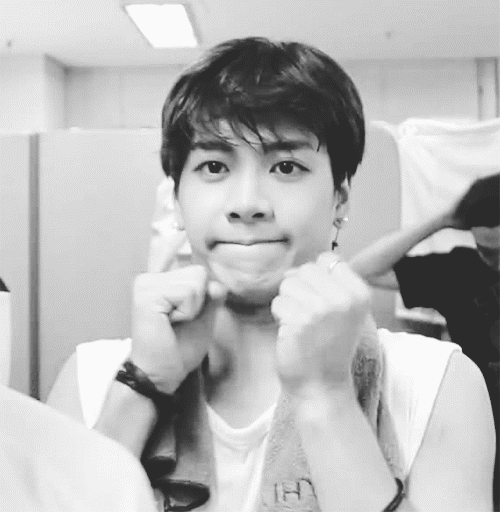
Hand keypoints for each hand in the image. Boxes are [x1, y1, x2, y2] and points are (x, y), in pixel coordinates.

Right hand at [130, 232, 225, 393]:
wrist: (161, 375)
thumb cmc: (179, 348)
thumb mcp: (204, 317)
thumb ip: (212, 296)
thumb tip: (217, 284)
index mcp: (161, 280)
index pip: (199, 272)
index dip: (203, 296)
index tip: (184, 317)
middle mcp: (150, 277)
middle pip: (199, 273)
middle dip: (198, 301)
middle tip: (178, 321)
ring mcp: (146, 284)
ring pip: (195, 281)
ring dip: (192, 308)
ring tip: (172, 323)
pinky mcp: (147, 295)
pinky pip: (188, 292)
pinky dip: (187, 312)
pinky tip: (169, 323)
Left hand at [271, 253, 370, 398]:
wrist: (322, 385)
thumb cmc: (331, 348)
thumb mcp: (345, 312)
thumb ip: (331, 285)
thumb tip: (296, 269)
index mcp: (359, 294)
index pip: (329, 259)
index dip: (317, 274)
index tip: (318, 295)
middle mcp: (343, 298)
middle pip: (306, 269)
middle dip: (300, 288)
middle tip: (307, 313)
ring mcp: (320, 309)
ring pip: (289, 284)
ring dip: (288, 302)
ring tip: (300, 322)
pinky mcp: (298, 320)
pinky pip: (278, 302)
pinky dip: (280, 316)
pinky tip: (292, 331)